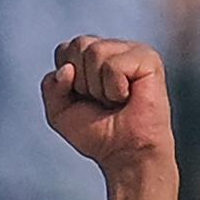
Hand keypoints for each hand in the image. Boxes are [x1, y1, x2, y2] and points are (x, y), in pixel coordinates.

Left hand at [41, 36, 174, 174]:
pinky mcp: (148, 59)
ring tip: (115, 101)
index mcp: (93, 56)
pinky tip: (128, 97)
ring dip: (98, 87)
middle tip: (101, 101)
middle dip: (81, 82)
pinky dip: (115, 89)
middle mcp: (113, 48)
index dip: (65, 79)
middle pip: (78, 45)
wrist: (124, 153)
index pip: (64, 50)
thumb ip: (51, 86)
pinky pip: (113, 66)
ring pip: (95, 52)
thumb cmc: (97, 133)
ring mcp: (132, 51)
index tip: (83, 99)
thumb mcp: (59, 112)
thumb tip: (67, 69)